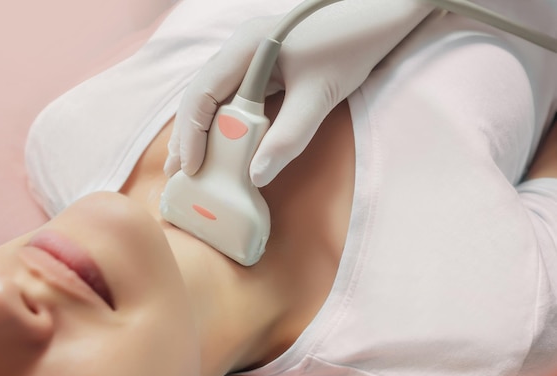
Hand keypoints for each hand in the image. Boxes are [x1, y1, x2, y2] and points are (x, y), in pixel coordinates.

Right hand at [165, 0, 433, 186]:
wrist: (379, 15)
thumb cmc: (351, 46)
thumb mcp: (319, 95)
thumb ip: (289, 137)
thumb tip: (256, 177)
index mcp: (246, 47)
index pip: (202, 94)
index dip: (191, 134)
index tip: (192, 169)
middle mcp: (239, 48)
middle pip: (200, 96)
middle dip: (188, 136)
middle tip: (179, 174)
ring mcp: (249, 55)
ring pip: (214, 97)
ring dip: (203, 131)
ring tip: (194, 165)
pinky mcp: (263, 66)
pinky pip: (233, 97)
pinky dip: (224, 124)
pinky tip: (223, 146)